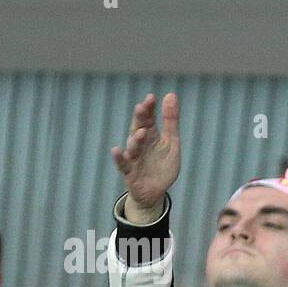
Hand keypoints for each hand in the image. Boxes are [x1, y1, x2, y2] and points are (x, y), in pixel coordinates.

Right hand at [111, 92, 180, 222]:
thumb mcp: (171, 143)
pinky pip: (123, 165)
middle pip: (138, 129)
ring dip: (136, 139)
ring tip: (141, 132)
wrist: (155, 192)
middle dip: (140, 120)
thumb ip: (171, 121)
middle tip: (142, 107)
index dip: (149, 109)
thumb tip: (171, 94)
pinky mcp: (130, 174)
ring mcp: (134, 159)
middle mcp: (140, 145)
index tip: (151, 97)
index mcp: (150, 136)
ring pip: (133, 147)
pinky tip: (116, 150)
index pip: (148, 119)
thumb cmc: (162, 166)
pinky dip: (119, 158)